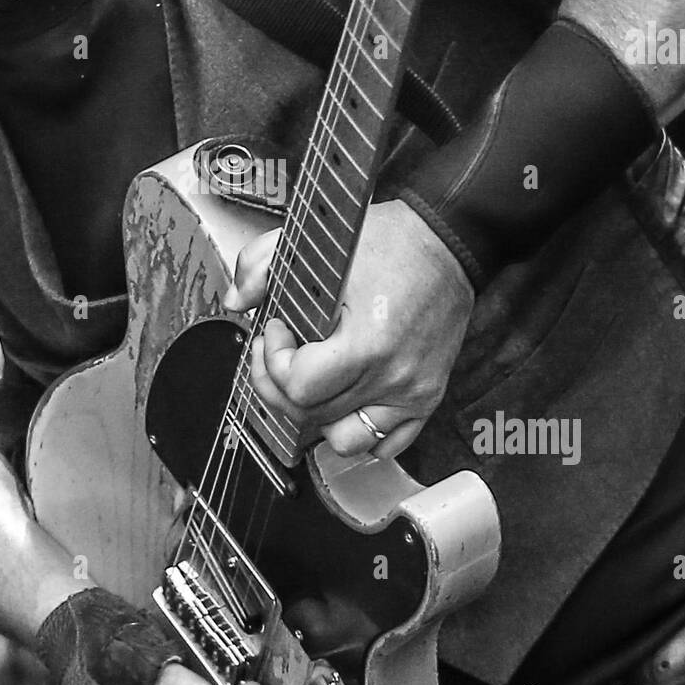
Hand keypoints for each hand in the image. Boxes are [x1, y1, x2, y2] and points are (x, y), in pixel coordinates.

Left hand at [225, 200, 474, 459]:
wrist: (449, 242)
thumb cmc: (390, 241)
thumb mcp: (317, 240)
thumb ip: (263, 264)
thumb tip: (235, 300)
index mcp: (368, 341)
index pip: (300, 384)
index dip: (274, 360)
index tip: (276, 329)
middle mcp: (393, 376)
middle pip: (313, 414)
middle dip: (280, 383)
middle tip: (278, 352)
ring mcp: (413, 393)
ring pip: (344, 440)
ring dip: (317, 416)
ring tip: (311, 382)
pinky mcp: (428, 398)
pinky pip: (385, 444)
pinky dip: (358, 431)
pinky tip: (344, 400)